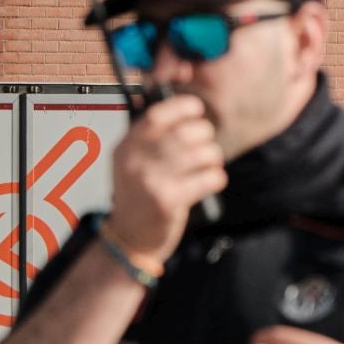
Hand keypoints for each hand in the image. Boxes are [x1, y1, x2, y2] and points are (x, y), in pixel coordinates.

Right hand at [107, 96, 226, 261]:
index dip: (182, 107)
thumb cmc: (140, 196)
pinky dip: (216, 177)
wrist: (130, 237)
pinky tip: (212, 180)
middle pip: (183, 133)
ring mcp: (150, 182)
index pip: (156, 115)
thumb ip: (151, 140)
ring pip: (199, 154)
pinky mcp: (167, 202)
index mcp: (126, 147)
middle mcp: (134, 161)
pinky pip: (207, 179)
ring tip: (210, 163)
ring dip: (213, 156)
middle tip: (207, 144)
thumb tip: (186, 112)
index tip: (197, 109)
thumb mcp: (133, 163)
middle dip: (204, 134)